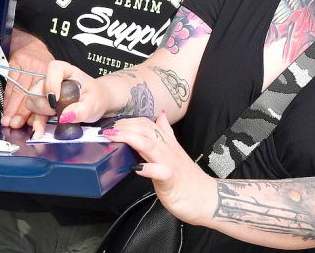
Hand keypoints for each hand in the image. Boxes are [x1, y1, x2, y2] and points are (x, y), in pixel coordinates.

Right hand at [0, 33, 53, 127]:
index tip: (33, 122)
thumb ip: (48, 97)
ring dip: (11, 107)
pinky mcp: (14, 63)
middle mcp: (40, 68)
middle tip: (15, 124)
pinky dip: (7, 98)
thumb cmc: (44, 65)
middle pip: (29, 93)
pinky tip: (6, 107)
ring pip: (18, 90)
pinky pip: (9, 84)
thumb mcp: (53, 79)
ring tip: (8, 119)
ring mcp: (26, 64)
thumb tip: (40, 119)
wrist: (32, 45)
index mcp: (54, 73)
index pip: (44, 94)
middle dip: (21, 111)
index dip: (38, 109)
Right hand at [25, 60, 102, 137]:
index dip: (51, 83)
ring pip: (32, 101)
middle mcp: (52, 79)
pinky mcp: (43, 106)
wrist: (95, 103)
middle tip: (57, 112)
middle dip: (43, 104)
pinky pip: (34, 114)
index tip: (55, 101)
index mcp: (66, 71)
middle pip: (37, 88)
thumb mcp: (94, 104)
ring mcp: (45, 92)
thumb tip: (65, 116)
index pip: (53, 69)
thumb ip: (82, 109)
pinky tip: (39, 133)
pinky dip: (36, 124)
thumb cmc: (95, 98)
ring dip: (39, 114)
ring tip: (53, 121)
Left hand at [102, 112, 215, 226]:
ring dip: (130, 139)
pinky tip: (137, 168)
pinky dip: (148, 168)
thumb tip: (161, 116)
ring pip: (150, 145)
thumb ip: (166, 134)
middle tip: (107, 130)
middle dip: (125, 127)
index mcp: (168, 144)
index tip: (112, 123)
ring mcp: (170, 164)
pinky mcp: (171, 181)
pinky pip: (160, 172)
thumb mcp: (175, 152)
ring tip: (114, 138)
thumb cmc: (188, 179)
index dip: (129, 121)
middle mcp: (168, 150)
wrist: (207, 199)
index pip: (148, 124)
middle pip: (146, 130)